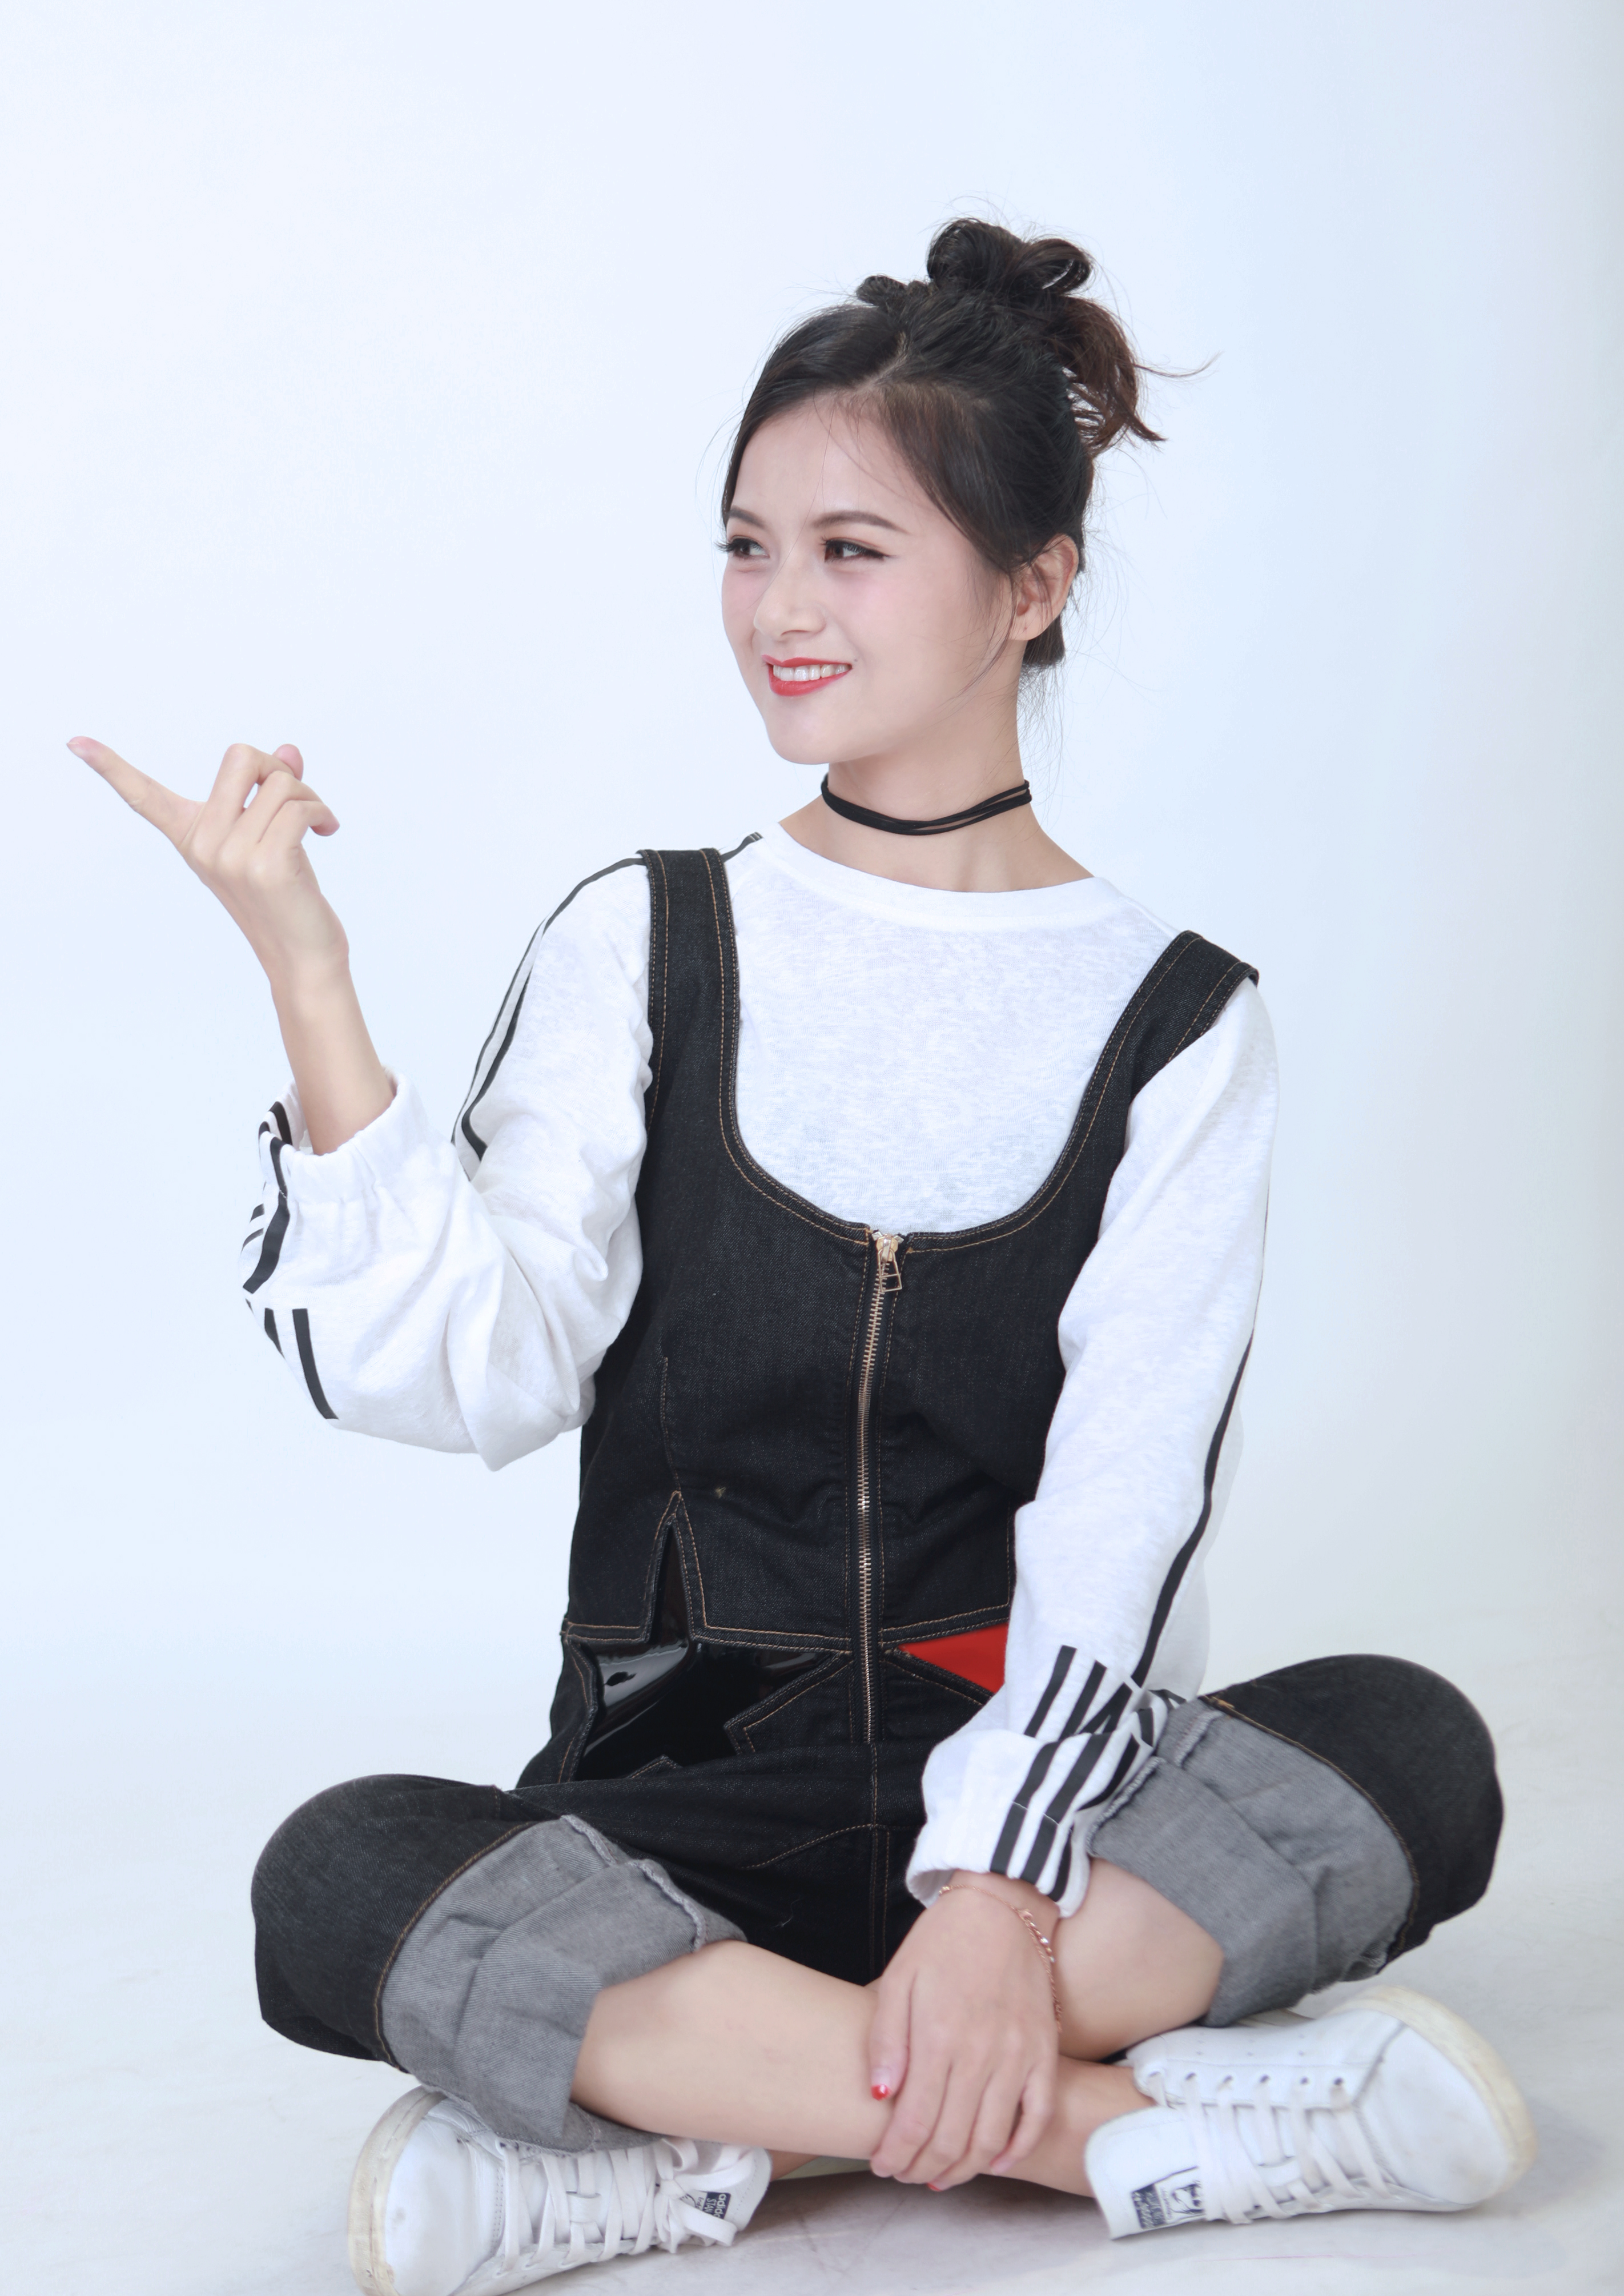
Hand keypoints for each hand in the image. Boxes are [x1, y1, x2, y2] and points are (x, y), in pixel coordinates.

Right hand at [71, 736, 390, 1151]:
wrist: (303, 956)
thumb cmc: (287, 895)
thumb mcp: (270, 837)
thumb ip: (271, 792)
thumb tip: (288, 749)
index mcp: (191, 836)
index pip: (143, 796)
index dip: (109, 767)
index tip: (75, 741)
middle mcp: (203, 844)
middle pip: (239, 756)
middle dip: (277, 768)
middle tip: (298, 798)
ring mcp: (231, 856)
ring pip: (280, 783)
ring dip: (310, 797)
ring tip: (317, 826)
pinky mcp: (266, 866)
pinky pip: (299, 808)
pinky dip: (321, 813)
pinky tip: (328, 832)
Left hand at [866, 1872, 1059, 2189]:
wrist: (1002, 1905)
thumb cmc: (943, 1942)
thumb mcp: (899, 1979)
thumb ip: (886, 2039)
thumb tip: (878, 2096)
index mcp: (939, 2035)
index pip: (914, 2120)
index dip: (895, 2153)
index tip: (881, 2164)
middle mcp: (981, 2053)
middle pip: (951, 2138)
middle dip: (922, 2168)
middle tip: (905, 2174)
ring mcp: (1018, 2056)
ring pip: (992, 2138)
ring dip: (963, 2168)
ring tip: (940, 2175)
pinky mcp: (1045, 2052)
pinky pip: (1037, 2116)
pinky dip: (1017, 2148)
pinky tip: (994, 2160)